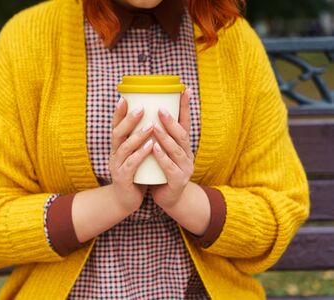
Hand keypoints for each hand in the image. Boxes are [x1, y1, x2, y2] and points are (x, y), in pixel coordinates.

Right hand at [109, 97, 153, 213]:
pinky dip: (141, 154)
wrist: (125, 200)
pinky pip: (132, 164)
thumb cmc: (135, 174)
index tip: (125, 97)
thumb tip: (152, 118)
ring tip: (151, 125)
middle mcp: (114, 154)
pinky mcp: (123, 179)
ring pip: (125, 148)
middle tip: (141, 108)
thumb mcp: (134, 154)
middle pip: (117, 133)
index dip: (119, 112)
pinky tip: (151, 147)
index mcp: (117, 146)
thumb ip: (139, 140)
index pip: (115, 125)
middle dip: (128, 119)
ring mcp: (117, 166)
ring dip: (137, 135)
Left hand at [150, 88, 194, 208]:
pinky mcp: (177, 181)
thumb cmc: (162, 172)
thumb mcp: (164, 152)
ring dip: (165, 137)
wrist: (170, 199)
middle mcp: (187, 155)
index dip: (185, 107)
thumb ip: (160, 136)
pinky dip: (162, 157)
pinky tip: (154, 148)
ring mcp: (184, 168)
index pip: (186, 123)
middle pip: (182, 134)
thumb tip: (148, 112)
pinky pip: (170, 168)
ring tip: (154, 126)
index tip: (185, 89)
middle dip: (172, 120)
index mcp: (183, 146)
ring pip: (176, 150)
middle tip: (160, 108)